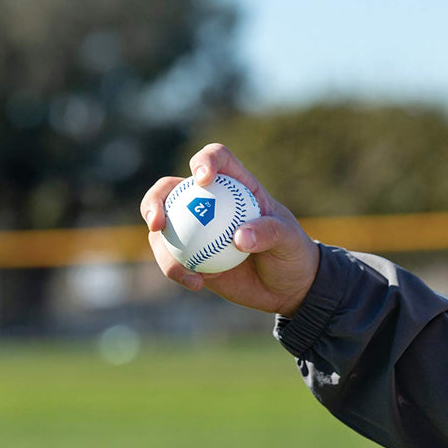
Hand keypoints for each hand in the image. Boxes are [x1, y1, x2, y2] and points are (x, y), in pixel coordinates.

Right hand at [141, 143, 319, 315]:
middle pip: (170, 189)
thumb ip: (269, 233)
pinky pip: (171, 258)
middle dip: (155, 200)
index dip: (204, 161)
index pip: (216, 159)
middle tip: (158, 223)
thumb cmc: (292, 253)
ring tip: (180, 271)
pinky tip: (195, 283)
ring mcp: (194, 230)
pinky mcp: (189, 256)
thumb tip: (239, 238)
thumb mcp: (289, 240)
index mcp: (235, 185)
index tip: (202, 179)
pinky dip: (175, 269)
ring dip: (162, 246)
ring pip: (162, 228)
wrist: (286, 287)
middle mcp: (209, 202)